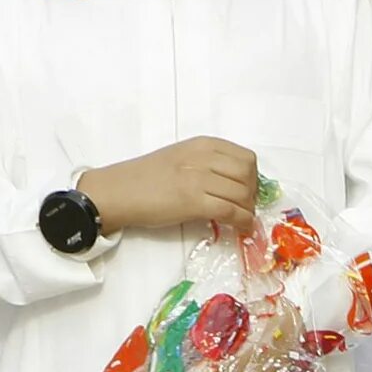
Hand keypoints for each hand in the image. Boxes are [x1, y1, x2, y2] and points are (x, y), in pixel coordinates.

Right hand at [78, 136, 260, 234]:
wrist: (119, 191)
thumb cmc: (145, 176)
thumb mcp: (181, 158)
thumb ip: (207, 163)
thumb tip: (234, 182)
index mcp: (202, 144)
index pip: (246, 157)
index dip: (253, 177)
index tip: (248, 190)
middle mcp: (203, 158)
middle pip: (248, 175)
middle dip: (253, 194)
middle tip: (245, 207)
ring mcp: (198, 179)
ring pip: (242, 194)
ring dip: (248, 210)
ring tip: (241, 219)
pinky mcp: (193, 202)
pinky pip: (231, 211)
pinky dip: (242, 221)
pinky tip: (240, 227)